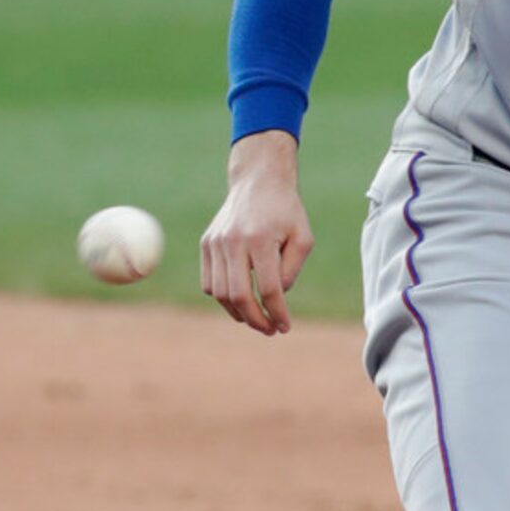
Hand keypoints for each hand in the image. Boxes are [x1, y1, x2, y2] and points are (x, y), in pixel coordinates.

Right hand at [201, 131, 313, 334]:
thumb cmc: (286, 211)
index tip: (285, 327)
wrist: (258, 180)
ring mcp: (215, 243)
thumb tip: (275, 297)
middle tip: (270, 330)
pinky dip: (223, 298)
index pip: (269, 288)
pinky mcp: (206, 244)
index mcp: (261, 239)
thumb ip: (291, 271)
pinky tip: (241, 301)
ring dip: (238, 313)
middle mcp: (233, 241)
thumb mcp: (303, 238)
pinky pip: (209, 283)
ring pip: (220, 293)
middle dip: (256, 320)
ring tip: (257, 319)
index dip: (277, 313)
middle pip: (239, 295)